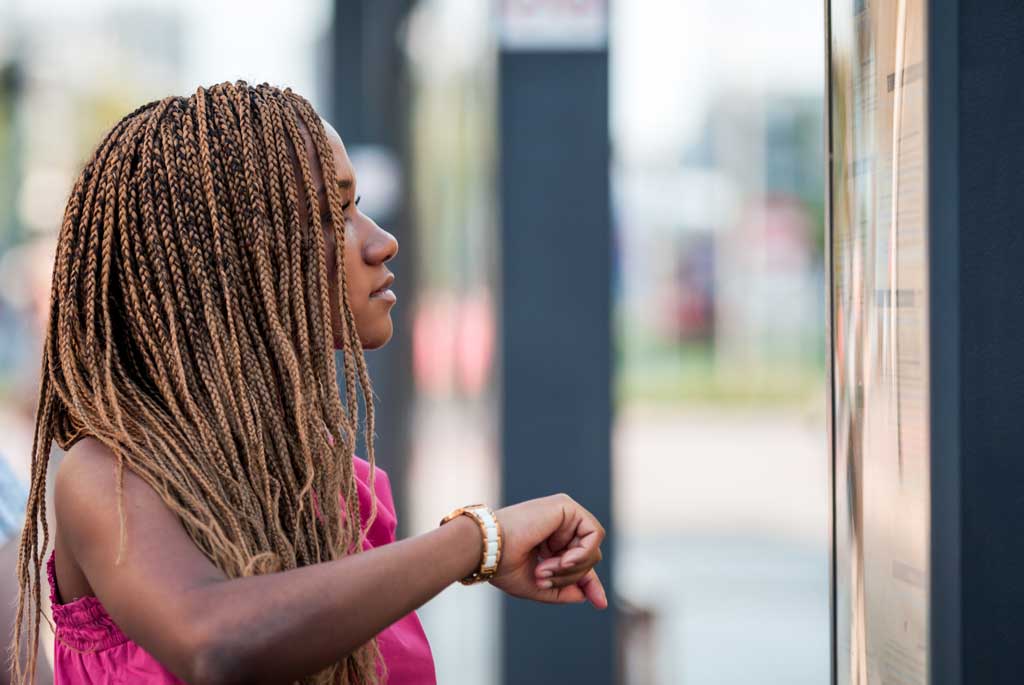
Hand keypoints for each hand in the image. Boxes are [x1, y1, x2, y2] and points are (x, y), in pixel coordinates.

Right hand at [488, 493, 607, 608]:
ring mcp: (564, 514)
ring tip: (544, 569)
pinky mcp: (566, 506)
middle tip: (542, 577)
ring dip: (572, 568)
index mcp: (551, 542)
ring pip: (592, 549)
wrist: (488, 549)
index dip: (590, 583)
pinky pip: (593, 534)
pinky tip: (562, 560)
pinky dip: (582, 553)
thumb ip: (563, 590)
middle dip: (570, 576)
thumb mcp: (538, 585)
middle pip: (588, 558)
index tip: (599, 603)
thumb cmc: (504, 565)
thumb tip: (588, 595)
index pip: (580, 562)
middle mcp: (559, 526)